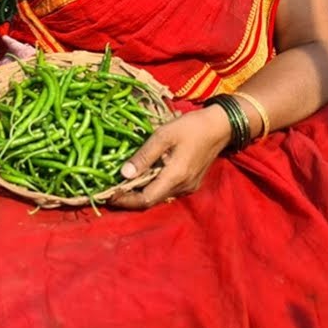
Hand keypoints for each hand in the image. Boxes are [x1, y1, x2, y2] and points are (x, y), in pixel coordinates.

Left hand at [108, 106, 231, 208]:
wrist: (220, 127)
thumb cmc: (190, 128)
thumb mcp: (163, 136)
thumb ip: (144, 156)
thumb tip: (123, 174)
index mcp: (175, 177)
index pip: (146, 199)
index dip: (125, 200)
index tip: (107, 195)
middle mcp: (182, 187)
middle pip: (150, 200)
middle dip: (128, 198)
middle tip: (109, 191)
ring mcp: (188, 186)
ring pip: (158, 196)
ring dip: (139, 193)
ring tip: (119, 184)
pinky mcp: (190, 183)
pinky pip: (166, 190)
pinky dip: (150, 187)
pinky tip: (139, 178)